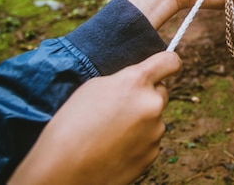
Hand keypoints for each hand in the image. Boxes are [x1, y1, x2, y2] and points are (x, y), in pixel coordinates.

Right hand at [8, 51, 182, 184]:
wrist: (63, 172)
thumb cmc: (70, 126)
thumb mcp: (94, 88)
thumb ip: (125, 80)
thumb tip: (141, 83)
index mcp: (137, 82)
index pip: (170, 62)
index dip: (168, 62)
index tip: (165, 66)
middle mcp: (152, 104)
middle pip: (161, 92)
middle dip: (146, 96)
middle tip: (121, 108)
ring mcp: (155, 131)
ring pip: (154, 119)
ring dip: (140, 122)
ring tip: (110, 133)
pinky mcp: (152, 154)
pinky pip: (149, 140)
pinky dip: (137, 142)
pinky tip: (114, 149)